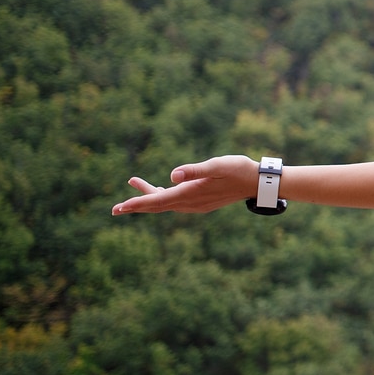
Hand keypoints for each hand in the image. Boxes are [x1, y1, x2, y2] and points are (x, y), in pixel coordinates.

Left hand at [112, 155, 258, 214]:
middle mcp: (191, 203)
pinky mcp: (201, 202)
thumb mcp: (218, 165)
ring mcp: (196, 205)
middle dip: (136, 205)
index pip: (157, 200)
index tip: (118, 208)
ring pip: (165, 203)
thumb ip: (195, 170)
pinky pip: (175, 202)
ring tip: (133, 182)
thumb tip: (172, 175)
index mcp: (191, 193)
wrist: (258, 183)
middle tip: (115, 209)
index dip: (137, 202)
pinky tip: (160, 189)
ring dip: (148, 197)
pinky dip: (162, 196)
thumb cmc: (239, 170)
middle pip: (157, 205)